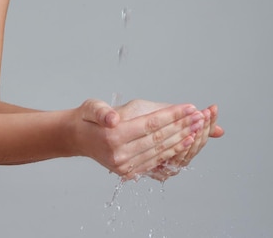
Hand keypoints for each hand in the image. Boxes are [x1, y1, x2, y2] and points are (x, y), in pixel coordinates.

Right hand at [71, 99, 203, 179]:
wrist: (78, 138)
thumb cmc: (88, 117)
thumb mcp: (91, 107)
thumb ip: (102, 111)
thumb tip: (112, 119)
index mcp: (113, 136)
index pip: (150, 125)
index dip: (172, 116)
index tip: (189, 108)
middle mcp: (120, 154)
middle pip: (158, 139)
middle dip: (182, 126)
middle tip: (200, 116)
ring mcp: (125, 166)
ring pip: (160, 151)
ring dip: (182, 139)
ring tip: (198, 127)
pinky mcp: (129, 172)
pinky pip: (156, 160)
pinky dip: (172, 151)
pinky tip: (186, 142)